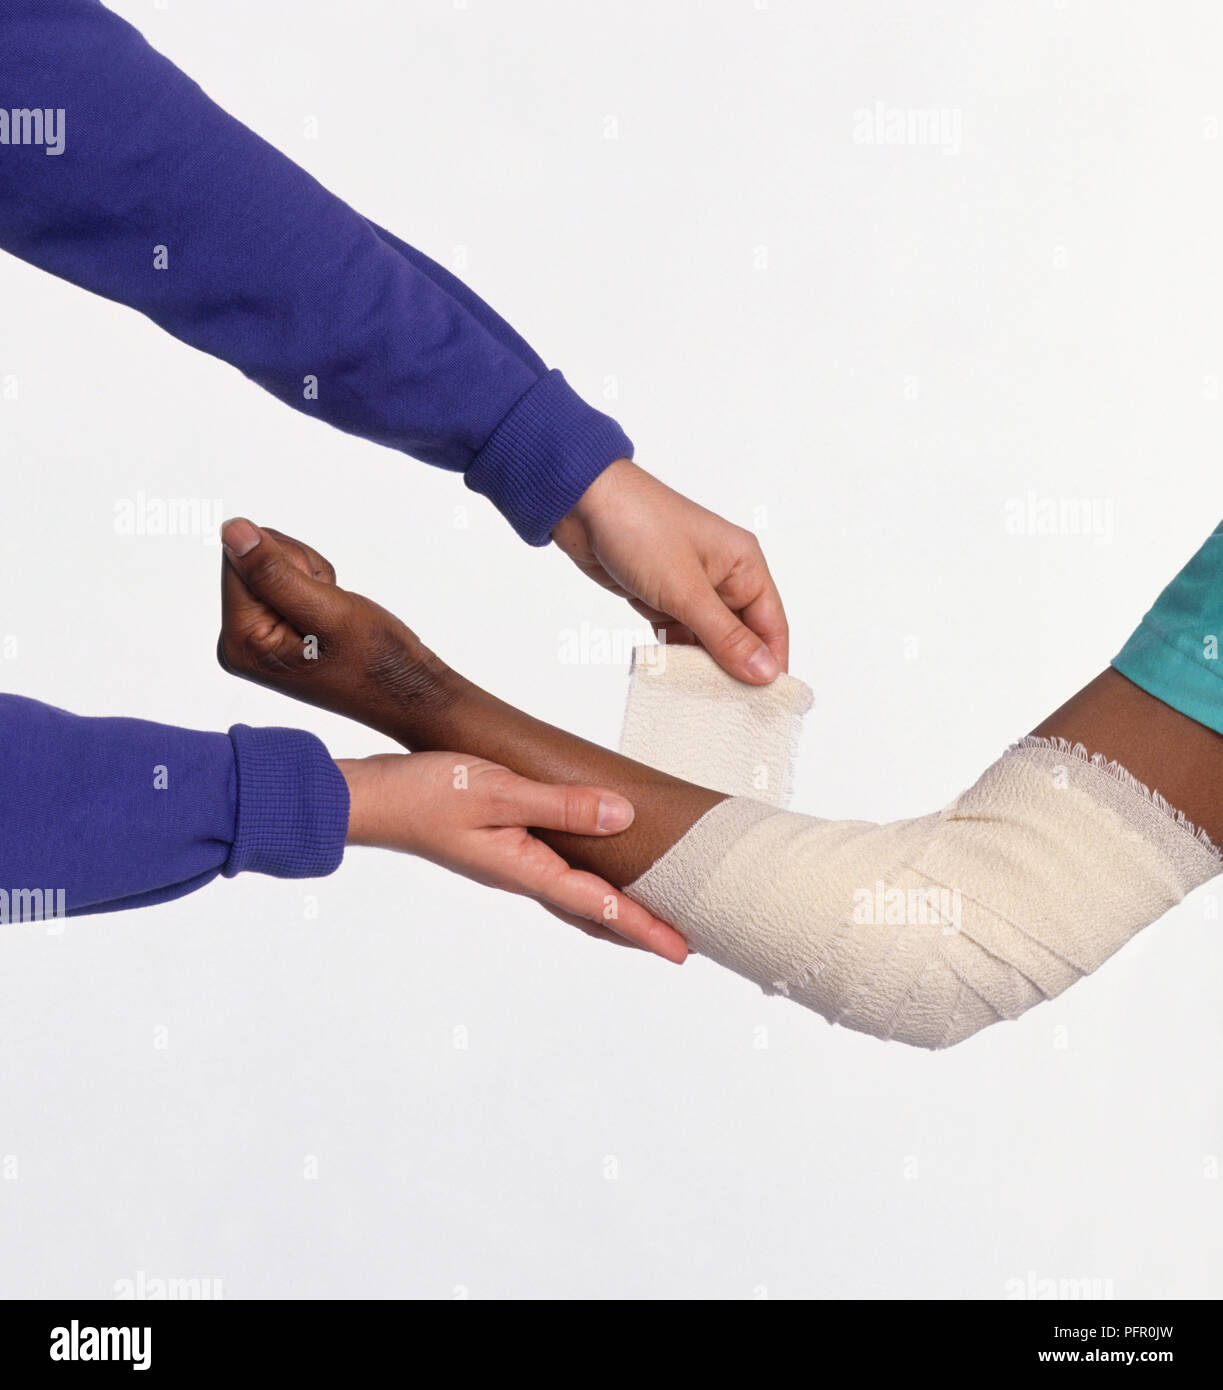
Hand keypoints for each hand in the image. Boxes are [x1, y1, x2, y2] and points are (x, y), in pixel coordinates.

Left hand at [217, 518, 442, 739]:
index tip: (318, 594)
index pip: (237, 561)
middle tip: (330, 605)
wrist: (404, 689)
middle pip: (248, 560)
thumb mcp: (326, 612)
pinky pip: (283, 578)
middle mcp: (238, 641)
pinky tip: (333, 614)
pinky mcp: (272, 628)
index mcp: (240, 642)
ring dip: (310, 576)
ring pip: (269, 564)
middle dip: (298, 569)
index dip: (285, 562)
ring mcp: (255, 635)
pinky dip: (315, 585)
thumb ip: (273, 572)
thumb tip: (231, 530)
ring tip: (335, 613)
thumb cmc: (373, 661)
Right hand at [339, 752, 686, 961]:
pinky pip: (556, 877)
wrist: (371, 799)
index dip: (645, 927)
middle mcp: (522, 876)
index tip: (684, 951)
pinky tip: (590, 875)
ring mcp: (509, 865)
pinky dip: (586, 887)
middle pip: (592, 914)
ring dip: (614, 912)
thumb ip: (561, 805)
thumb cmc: (428, 792)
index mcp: (527, 870)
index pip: (600, 906)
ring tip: (649, 919)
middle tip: (681, 945)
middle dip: (638, 931)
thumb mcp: (499, 792)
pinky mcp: (499, 848)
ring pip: (575, 899)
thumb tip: (621, 817)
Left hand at [552, 458, 788, 682]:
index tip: (766, 704)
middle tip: (731, 713)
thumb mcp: (686, 589)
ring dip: (703, 667)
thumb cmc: (640, 527)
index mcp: (744, 565)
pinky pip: (679, 636)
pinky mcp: (661, 597)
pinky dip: (675, 656)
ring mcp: (691, 588)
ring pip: (709, 640)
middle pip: (742, 636)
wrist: (581, 504)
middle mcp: (723, 576)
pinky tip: (671, 679)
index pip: (772, 625)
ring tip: (700, 702)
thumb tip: (766, 671)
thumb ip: (725, 635)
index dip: (772, 664)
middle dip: (736, 671)